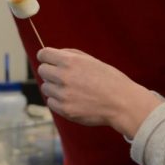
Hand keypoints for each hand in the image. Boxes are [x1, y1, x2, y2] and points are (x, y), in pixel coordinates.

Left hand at [36, 48, 161, 137]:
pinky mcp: (65, 110)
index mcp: (70, 62)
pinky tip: (71, 99)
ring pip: (46, 88)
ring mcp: (63, 95)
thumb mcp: (92, 60)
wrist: (122, 103)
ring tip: (70, 89)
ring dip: (54, 87)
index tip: (48, 60)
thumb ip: (71, 55)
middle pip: (42, 70)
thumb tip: (55, 54)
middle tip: (62, 76)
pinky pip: (51, 102)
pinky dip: (58, 101)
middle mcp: (64, 77)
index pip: (43, 54)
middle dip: (50, 71)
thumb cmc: (110, 80)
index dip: (45, 56)